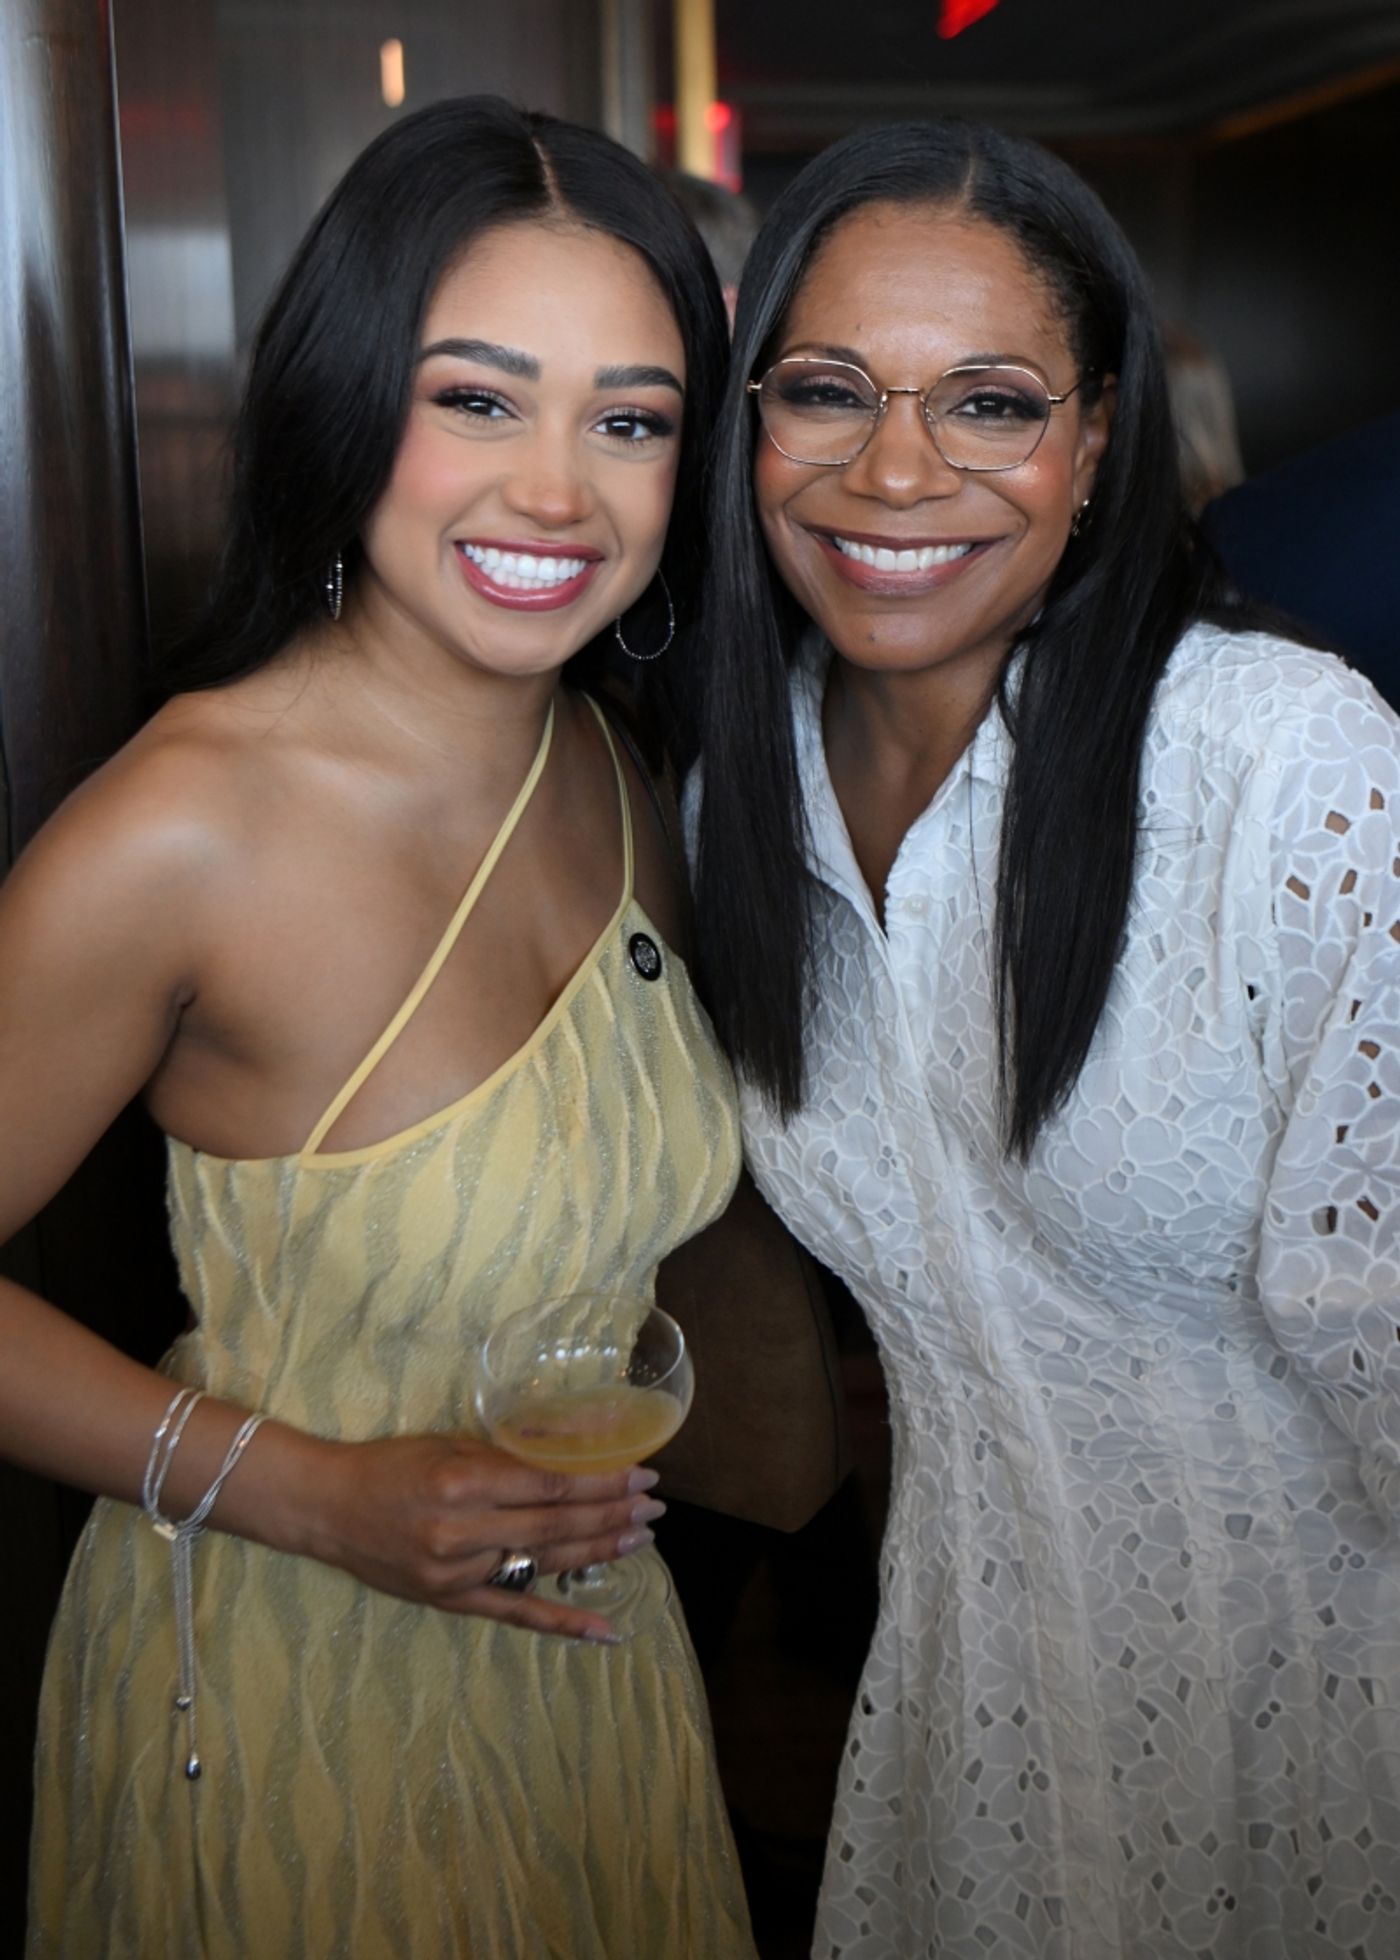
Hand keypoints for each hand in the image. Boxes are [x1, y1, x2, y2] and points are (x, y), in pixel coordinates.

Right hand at [301, 1431, 663, 1640]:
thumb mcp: (449, 1445)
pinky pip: (515, 1614)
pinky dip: (562, 1623)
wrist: (328, 1508)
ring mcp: (457, 1573)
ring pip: (542, 1564)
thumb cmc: (390, 1465)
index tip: (640, 1475)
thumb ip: (507, 1456)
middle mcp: (462, 1532)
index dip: (600, 1483)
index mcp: (462, 1484)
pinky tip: (604, 1629)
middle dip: (611, 1516)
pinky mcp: (451, 1601)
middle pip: (555, 1526)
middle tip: (654, 1507)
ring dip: (598, 1552)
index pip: (549, 1486)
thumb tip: (574, 1455)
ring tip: (640, 1539)